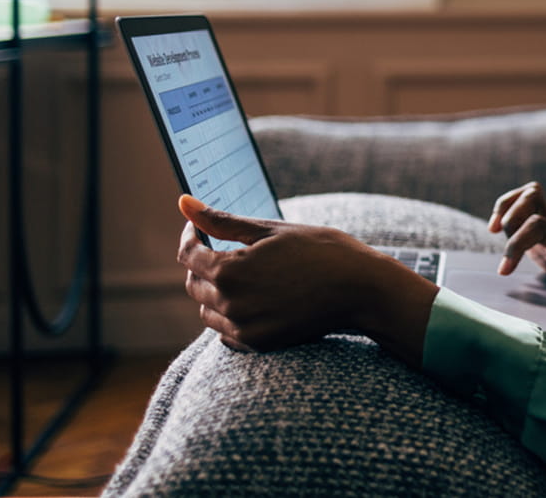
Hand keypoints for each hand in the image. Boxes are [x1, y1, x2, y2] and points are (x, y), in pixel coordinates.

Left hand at [177, 195, 436, 363]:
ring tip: (247, 274)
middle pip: (193, 283)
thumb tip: (184, 201)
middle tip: (232, 248)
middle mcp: (230, 304)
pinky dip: (231, 316)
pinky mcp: (258, 344)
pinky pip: (225, 332)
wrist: (362, 289)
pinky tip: (255, 299)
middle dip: (205, 262)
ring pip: (206, 310)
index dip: (192, 235)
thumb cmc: (322, 250)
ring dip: (215, 291)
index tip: (201, 227)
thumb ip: (223, 221)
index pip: (188, 253)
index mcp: (229, 271)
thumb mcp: (272, 230)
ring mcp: (243, 328)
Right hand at [489, 182, 545, 314]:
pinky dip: (504, 207)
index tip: (503, 272)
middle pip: (534, 196)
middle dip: (510, 218)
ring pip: (528, 194)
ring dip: (505, 206)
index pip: (539, 226)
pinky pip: (521, 201)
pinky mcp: (536, 227)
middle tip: (499, 244)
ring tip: (493, 229)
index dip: (517, 243)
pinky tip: (495, 227)